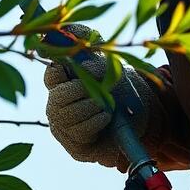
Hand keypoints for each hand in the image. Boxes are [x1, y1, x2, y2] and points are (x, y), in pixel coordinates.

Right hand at [44, 24, 155, 172]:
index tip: (77, 68)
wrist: (138, 117)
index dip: (62, 70)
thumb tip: (71, 42)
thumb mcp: (106, 59)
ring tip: (106, 106)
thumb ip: (87, 44)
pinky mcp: (74, 146)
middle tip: (100, 91)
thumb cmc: (117, 85)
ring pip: (67, 115)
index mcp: (60, 82)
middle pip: (58, 97)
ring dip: (93, 107)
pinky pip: (79, 133)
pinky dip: (96, 123)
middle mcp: (56, 104)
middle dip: (83, 91)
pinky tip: (105, 120)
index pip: (51, 74)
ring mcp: (63, 126)